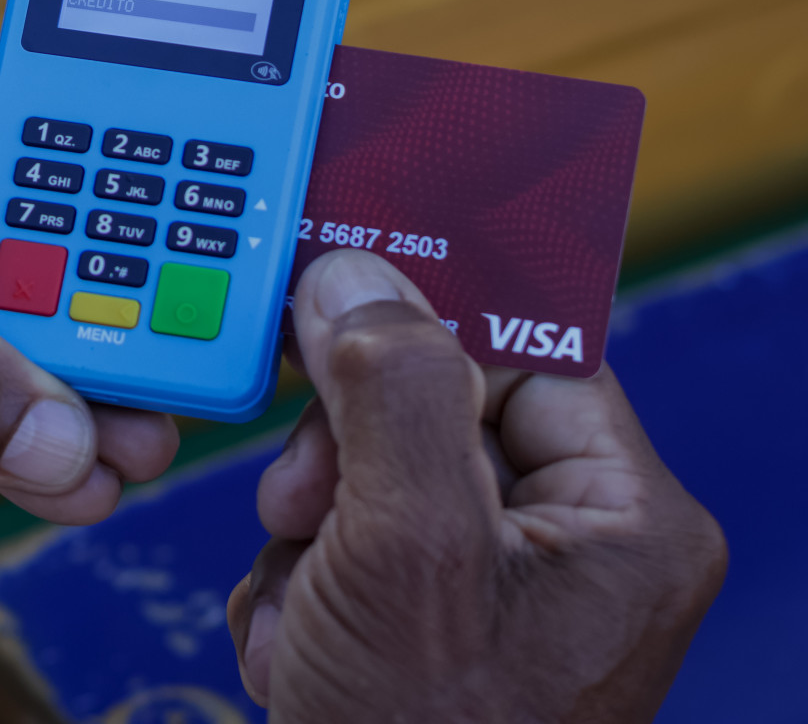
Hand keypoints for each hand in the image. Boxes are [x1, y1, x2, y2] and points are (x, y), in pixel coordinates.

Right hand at [227, 249, 724, 721]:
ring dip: (309, 533)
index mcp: (622, 519)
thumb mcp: (406, 546)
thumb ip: (390, 391)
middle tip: (302, 507)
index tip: (335, 295)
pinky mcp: (433, 632)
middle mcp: (573, 550)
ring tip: (308, 615)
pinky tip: (303, 648)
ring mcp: (498, 597)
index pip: (523, 357)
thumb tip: (358, 277)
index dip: (424, 326)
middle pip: (434, 412)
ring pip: (372, 478)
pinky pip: (350, 549)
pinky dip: (304, 588)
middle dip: (344, 457)